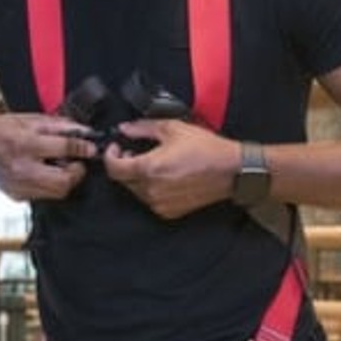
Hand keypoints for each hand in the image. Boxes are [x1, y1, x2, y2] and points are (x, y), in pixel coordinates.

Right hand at [0, 112, 96, 200]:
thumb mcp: (26, 120)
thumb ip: (55, 126)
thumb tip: (81, 130)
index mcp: (25, 144)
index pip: (65, 148)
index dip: (84, 148)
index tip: (92, 147)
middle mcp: (23, 169)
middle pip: (64, 181)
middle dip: (77, 172)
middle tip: (77, 162)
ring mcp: (19, 186)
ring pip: (56, 193)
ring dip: (65, 180)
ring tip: (61, 167)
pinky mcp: (17, 195)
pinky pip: (43, 195)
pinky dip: (49, 185)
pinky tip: (45, 173)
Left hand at [101, 119, 239, 218]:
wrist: (231, 171)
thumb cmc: (206, 148)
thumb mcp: (173, 129)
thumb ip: (143, 128)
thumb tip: (125, 129)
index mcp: (149, 168)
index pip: (113, 169)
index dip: (109, 156)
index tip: (116, 147)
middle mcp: (151, 190)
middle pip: (123, 181)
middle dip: (124, 165)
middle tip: (133, 152)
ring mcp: (160, 204)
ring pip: (136, 191)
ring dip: (137, 177)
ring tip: (153, 164)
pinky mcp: (170, 212)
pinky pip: (150, 200)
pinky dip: (151, 189)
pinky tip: (165, 177)